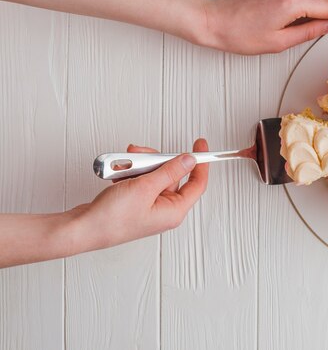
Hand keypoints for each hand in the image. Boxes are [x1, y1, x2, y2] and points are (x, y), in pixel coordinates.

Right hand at [67, 139, 208, 251]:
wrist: (82, 228)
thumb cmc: (112, 218)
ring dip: (139, 165)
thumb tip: (189, 160)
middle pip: (172, 174)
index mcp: (174, 211)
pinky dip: (129, 172)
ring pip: (153, 174)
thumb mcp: (146, 188)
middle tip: (141, 154)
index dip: (201, 162)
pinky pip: (139, 180)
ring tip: (123, 164)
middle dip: (155, 160)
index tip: (200, 144)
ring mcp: (149, 206)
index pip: (197, 183)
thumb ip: (170, 171)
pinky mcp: (135, 202)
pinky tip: (117, 173)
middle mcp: (164, 210)